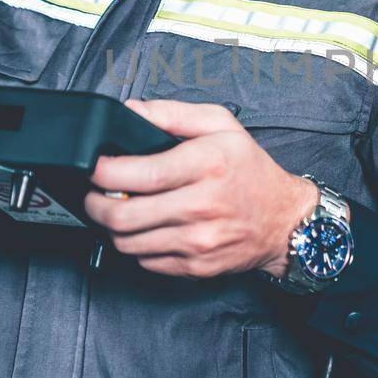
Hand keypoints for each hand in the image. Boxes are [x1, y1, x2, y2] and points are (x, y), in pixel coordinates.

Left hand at [84, 100, 318, 279]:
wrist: (284, 221)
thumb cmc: (251, 172)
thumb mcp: (220, 126)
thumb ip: (172, 113)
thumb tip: (131, 111)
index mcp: (207, 165)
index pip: (141, 174)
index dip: (104, 172)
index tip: (93, 167)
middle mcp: (202, 205)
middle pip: (124, 214)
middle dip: (96, 204)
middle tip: (95, 194)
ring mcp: (198, 240)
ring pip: (128, 242)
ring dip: (112, 228)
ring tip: (118, 210)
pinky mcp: (195, 266)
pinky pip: (145, 262)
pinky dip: (136, 246)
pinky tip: (145, 230)